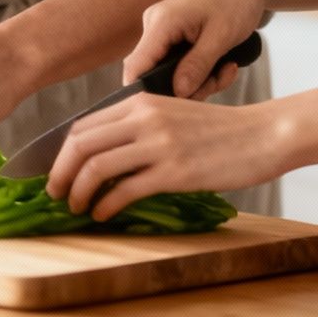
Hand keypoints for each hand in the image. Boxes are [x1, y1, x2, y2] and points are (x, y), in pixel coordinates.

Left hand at [47, 96, 288, 220]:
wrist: (262, 135)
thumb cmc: (219, 130)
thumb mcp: (172, 114)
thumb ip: (139, 126)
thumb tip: (103, 153)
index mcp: (140, 102)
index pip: (83, 125)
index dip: (61, 152)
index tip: (56, 172)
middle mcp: (145, 118)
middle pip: (81, 144)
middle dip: (60, 172)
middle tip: (55, 193)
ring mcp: (159, 144)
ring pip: (97, 167)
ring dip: (79, 192)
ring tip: (77, 207)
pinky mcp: (175, 171)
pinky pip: (125, 189)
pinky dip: (106, 205)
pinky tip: (103, 214)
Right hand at [123, 0, 272, 99]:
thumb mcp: (221, 37)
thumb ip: (197, 66)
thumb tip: (177, 93)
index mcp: (161, 22)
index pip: (136, 67)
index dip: (147, 92)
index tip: (175, 106)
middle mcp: (155, 26)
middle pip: (154, 74)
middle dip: (188, 88)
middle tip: (219, 81)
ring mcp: (163, 31)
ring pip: (171, 73)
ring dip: (201, 81)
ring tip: (227, 69)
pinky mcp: (174, 36)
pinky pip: (180, 65)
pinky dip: (202, 72)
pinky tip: (224, 64)